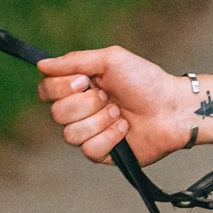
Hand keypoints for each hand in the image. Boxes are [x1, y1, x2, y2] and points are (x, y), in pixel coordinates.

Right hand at [37, 46, 193, 166]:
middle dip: (87, 103)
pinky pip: (89, 149)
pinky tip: (124, 129)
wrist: (171, 108)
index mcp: (79, 86)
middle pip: (57, 113)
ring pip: (70, 134)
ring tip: (120, 113)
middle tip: (110, 97)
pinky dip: (110, 136)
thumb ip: (75, 61)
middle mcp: (80, 110)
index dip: (61, 88)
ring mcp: (89, 132)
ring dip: (100, 120)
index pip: (47, 90)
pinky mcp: (100, 153)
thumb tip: (41, 64)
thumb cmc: (145, 80)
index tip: (84, 81)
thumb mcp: (111, 60)